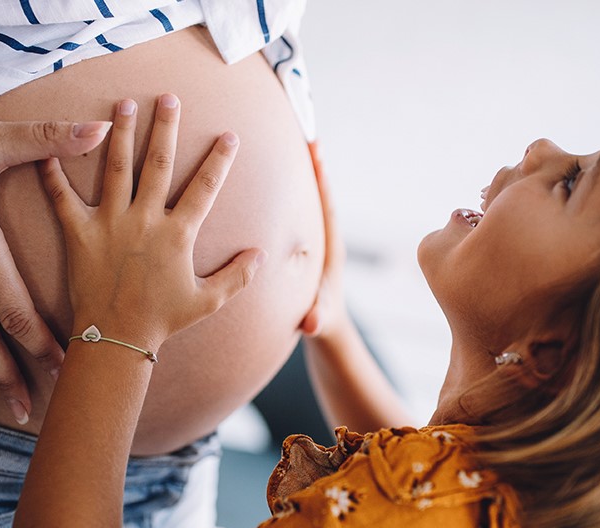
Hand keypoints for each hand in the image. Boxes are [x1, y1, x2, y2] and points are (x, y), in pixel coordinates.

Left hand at [38, 94, 265, 351]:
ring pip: (116, 168)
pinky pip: (62, 198)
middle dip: (166, 127)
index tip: (229, 135)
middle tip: (168, 98)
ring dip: (121, 133)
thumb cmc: (163, 321)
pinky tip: (50, 147)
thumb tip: (261, 254)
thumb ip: (237, 276)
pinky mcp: (79, 234)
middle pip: (158, 164)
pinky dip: (53, 173)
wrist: (116, 340)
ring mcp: (110, 224)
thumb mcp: (208, 302)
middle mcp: (145, 220)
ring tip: (123, 103)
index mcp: (178, 234)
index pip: (204, 187)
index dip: (219, 160)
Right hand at [299, 143, 347, 337]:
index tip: (317, 153)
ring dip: (300, 171)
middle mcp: (324, 236)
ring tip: (289, 138)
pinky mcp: (302, 240)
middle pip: (319, 193)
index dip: (322, 181)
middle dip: (312, 165)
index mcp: (330, 248)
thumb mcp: (316, 321)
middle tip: (305, 132)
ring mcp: (314, 237)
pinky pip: (295, 208)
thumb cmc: (320, 320)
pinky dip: (287, 188)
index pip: (327, 208)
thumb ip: (315, 319)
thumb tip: (311, 322)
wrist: (324, 324)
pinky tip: (270, 172)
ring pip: (307, 198)